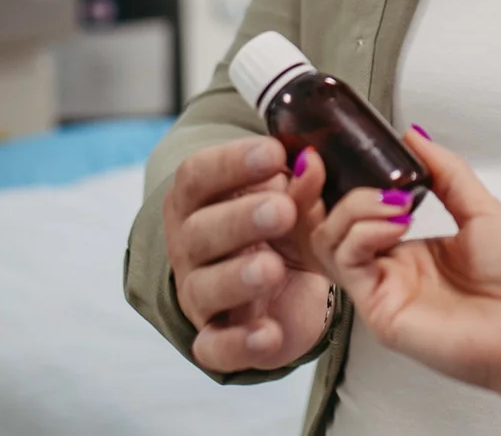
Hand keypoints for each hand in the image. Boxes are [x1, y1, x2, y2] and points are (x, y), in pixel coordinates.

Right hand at [163, 135, 332, 373]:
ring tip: (273, 268)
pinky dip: (239, 344)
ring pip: (204, 287)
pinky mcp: (213, 339)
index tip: (275, 153)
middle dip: (240, 220)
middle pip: (199, 231)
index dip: (231, 163)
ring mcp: (198, 294)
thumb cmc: (275, 230)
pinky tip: (270, 334)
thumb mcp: (291, 204)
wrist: (278, 291)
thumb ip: (301, 185)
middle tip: (282, 211)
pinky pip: (215, 347)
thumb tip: (311, 162)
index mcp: (198, 201)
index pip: (198, 175)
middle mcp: (188, 246)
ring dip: (238, 277)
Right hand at [306, 133, 500, 435]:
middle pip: (328, 225)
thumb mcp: (481, 209)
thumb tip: (413, 135)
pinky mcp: (380, 311)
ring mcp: (382, 289)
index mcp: (410, 246)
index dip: (337, 181)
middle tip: (329, 163)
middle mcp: (390, 267)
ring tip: (394, 202)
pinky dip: (362, 233)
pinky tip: (394, 223)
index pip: (353, 210)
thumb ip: (445, 171)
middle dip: (322, 191)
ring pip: (329, 242)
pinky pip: (348, 265)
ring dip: (353, 208)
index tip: (336, 150)